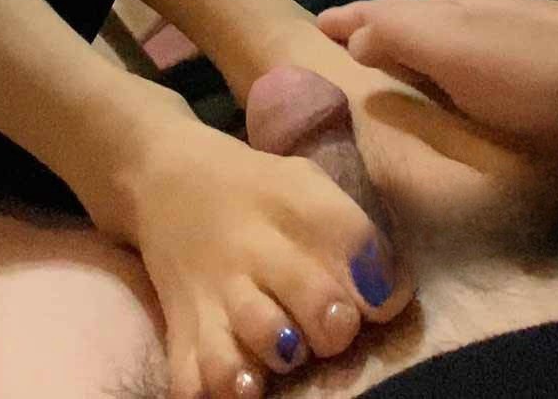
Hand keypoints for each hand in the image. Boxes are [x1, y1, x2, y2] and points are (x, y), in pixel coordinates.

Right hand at [86, 81, 409, 398]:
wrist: (164, 178)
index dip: (379, 279)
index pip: (351, 238)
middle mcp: (255, 248)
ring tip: (283, 357)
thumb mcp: (304, 185)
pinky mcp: (181, 327)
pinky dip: (212, 387)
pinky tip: (234, 388)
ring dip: (275, 355)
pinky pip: (192, 372)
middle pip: (309, 293)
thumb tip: (393, 297)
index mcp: (295, 203)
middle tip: (335, 329)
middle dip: (332, 322)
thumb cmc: (256, 190)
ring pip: (251, 335)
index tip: (383, 299)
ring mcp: (215, 291)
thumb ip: (351, 235)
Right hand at [320, 0, 557, 158]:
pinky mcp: (520, 71)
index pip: (380, 10)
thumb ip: (397, 36)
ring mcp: (494, 40)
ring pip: (434, 38)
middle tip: (339, 46)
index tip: (315, 26)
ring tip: (380, 65)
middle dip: (371, 30)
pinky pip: (460, 62)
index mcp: (439, 12)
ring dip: (403, 47)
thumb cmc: (517, 66)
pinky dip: (436, 68)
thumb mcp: (447, 47)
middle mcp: (462, 18)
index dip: (348, 19)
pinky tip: (442, 85)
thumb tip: (353, 37)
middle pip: (405, 19)